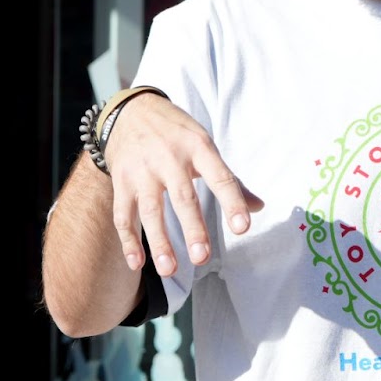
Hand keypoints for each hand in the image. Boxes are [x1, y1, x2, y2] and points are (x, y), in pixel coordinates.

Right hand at [103, 92, 264, 275]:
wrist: (130, 110)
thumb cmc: (176, 133)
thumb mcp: (204, 145)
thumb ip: (230, 179)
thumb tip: (259, 207)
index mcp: (198, 147)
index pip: (221, 177)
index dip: (232, 203)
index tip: (243, 228)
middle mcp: (169, 158)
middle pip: (183, 197)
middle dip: (193, 228)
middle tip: (202, 257)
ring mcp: (142, 170)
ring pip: (150, 210)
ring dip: (159, 242)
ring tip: (170, 270)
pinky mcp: (121, 181)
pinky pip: (123, 215)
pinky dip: (129, 241)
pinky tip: (137, 264)